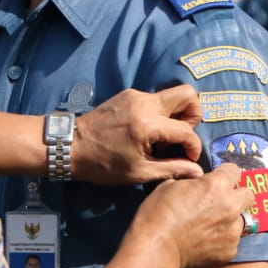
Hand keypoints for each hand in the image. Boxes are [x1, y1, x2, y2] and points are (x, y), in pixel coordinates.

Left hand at [73, 86, 203, 183]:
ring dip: (175, 114)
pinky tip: (147, 131)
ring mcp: (136, 95)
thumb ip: (171, 169)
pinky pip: (154, 98)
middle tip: (181, 135)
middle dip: (193, 115)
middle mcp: (145, 104)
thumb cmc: (102, 165)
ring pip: (171, 95)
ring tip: (162, 137)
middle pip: (187, 94)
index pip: (186, 130)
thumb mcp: (138, 173)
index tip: (189, 158)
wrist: (70, 146)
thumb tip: (197, 171)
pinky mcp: (128, 94)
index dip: (194, 146)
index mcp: (147, 125)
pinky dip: (159, 112)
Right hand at [133, 165, 253, 267]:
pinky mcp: (230, 250)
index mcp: (217, 184)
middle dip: (236, 196)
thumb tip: (196, 182)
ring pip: (242, 220)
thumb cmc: (157, 214)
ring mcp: (233, 230)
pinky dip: (223, 240)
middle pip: (248, 195)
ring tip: (210, 227)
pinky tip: (206, 242)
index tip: (217, 180)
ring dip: (230, 220)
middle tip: (220, 203)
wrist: (155, 248)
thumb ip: (191, 181)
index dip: (223, 175)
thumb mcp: (170, 185)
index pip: (234, 171)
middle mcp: (231, 206)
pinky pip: (233, 241)